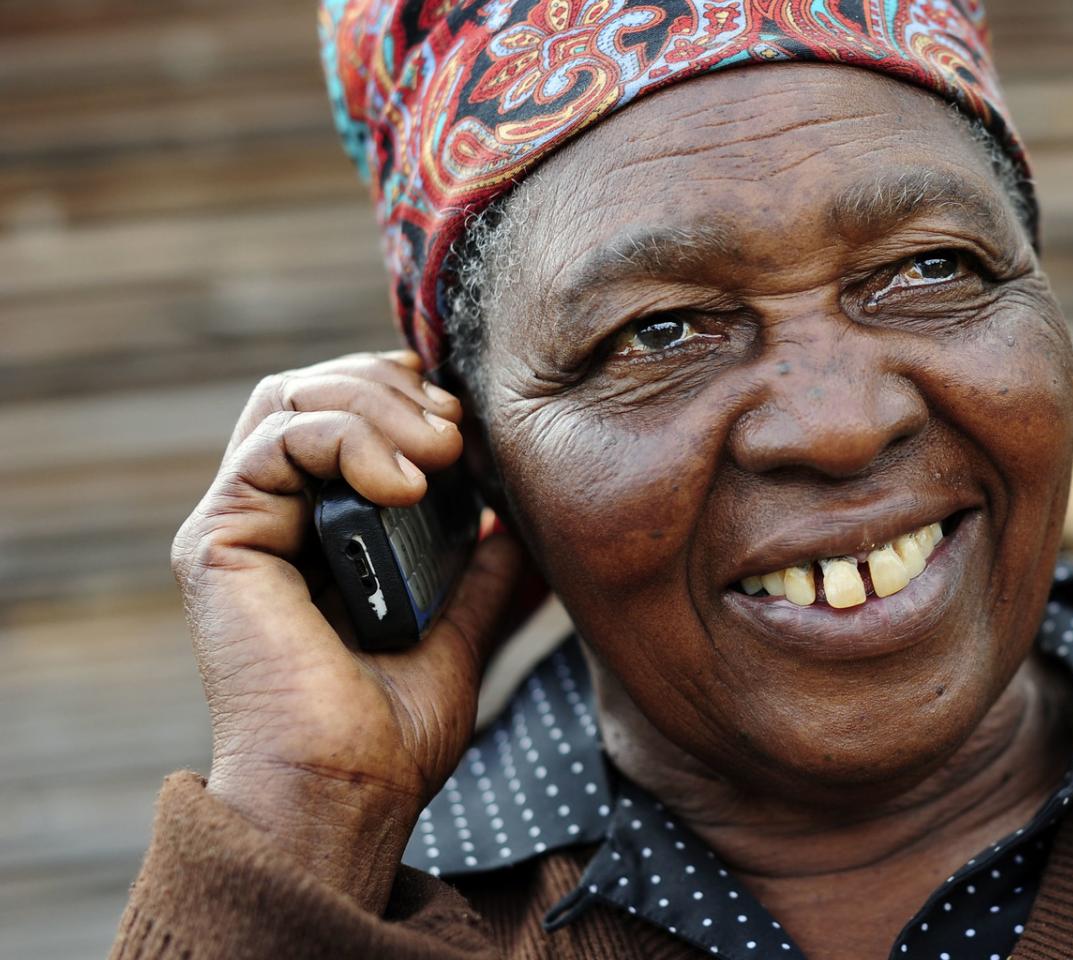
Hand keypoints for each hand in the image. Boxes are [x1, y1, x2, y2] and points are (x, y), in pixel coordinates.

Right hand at [170, 349, 526, 909]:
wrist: (348, 790)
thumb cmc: (392, 733)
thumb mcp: (457, 630)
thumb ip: (477, 573)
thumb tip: (514, 524)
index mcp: (318, 532)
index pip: (346, 411)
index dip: (407, 394)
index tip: (472, 424)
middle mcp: (270, 519)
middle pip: (314, 387)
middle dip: (393, 386)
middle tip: (457, 432)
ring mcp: (239, 525)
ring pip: (289, 398)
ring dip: (376, 405)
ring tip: (441, 451)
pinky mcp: (219, 540)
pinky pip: (273, 441)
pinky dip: (345, 439)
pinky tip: (406, 486)